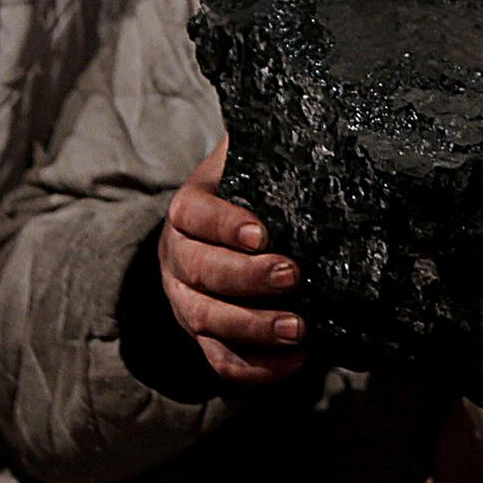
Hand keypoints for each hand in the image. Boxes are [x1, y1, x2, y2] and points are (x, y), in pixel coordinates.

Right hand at [159, 138, 308, 385]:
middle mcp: (177, 258)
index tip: (262, 232)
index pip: (194, 214)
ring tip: (300, 328)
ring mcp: (186, 301)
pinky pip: (222, 361)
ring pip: (207, 320)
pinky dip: (258, 368)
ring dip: (254, 327)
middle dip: (247, 278)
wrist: (224, 233)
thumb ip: (270, 142)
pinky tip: (297, 361)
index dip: (224, 224)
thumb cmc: (252, 190)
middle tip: (293, 275)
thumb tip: (306, 114)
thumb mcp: (254, 159)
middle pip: (200, 272)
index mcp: (188, 211)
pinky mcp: (205, 337)